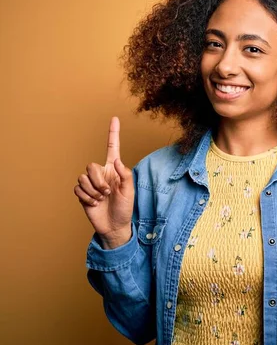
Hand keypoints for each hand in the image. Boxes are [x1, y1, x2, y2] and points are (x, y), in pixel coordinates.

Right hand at [74, 117, 134, 248]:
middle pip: (91, 166)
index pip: (112, 148)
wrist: (114, 226)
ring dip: (93, 190)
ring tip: (102, 199)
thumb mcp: (130, 191)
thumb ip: (125, 174)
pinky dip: (86, 197)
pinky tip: (94, 203)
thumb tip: (117, 160)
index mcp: (114, 170)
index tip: (114, 118)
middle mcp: (101, 174)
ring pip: (83, 177)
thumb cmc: (125, 208)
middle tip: (107, 192)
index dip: (113, 134)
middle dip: (98, 180)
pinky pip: (78, 188)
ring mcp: (91, 184)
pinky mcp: (83, 193)